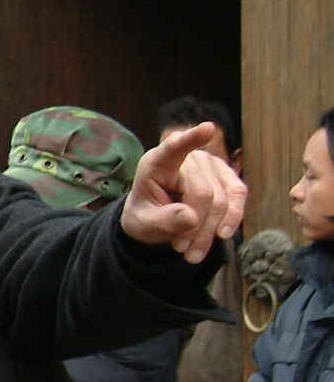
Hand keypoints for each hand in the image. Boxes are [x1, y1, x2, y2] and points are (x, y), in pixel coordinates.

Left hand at [119, 121, 247, 262]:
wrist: (156, 218)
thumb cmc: (146, 215)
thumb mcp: (143, 223)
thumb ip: (163, 220)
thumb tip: (191, 218)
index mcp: (158, 162)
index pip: (174, 147)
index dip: (191, 139)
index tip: (208, 128)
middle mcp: (189, 158)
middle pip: (203, 194)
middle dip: (195, 227)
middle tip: (180, 249)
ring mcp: (212, 165)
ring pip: (222, 200)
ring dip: (210, 231)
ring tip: (192, 253)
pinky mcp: (227, 177)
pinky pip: (238, 197)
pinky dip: (231, 220)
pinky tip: (222, 236)